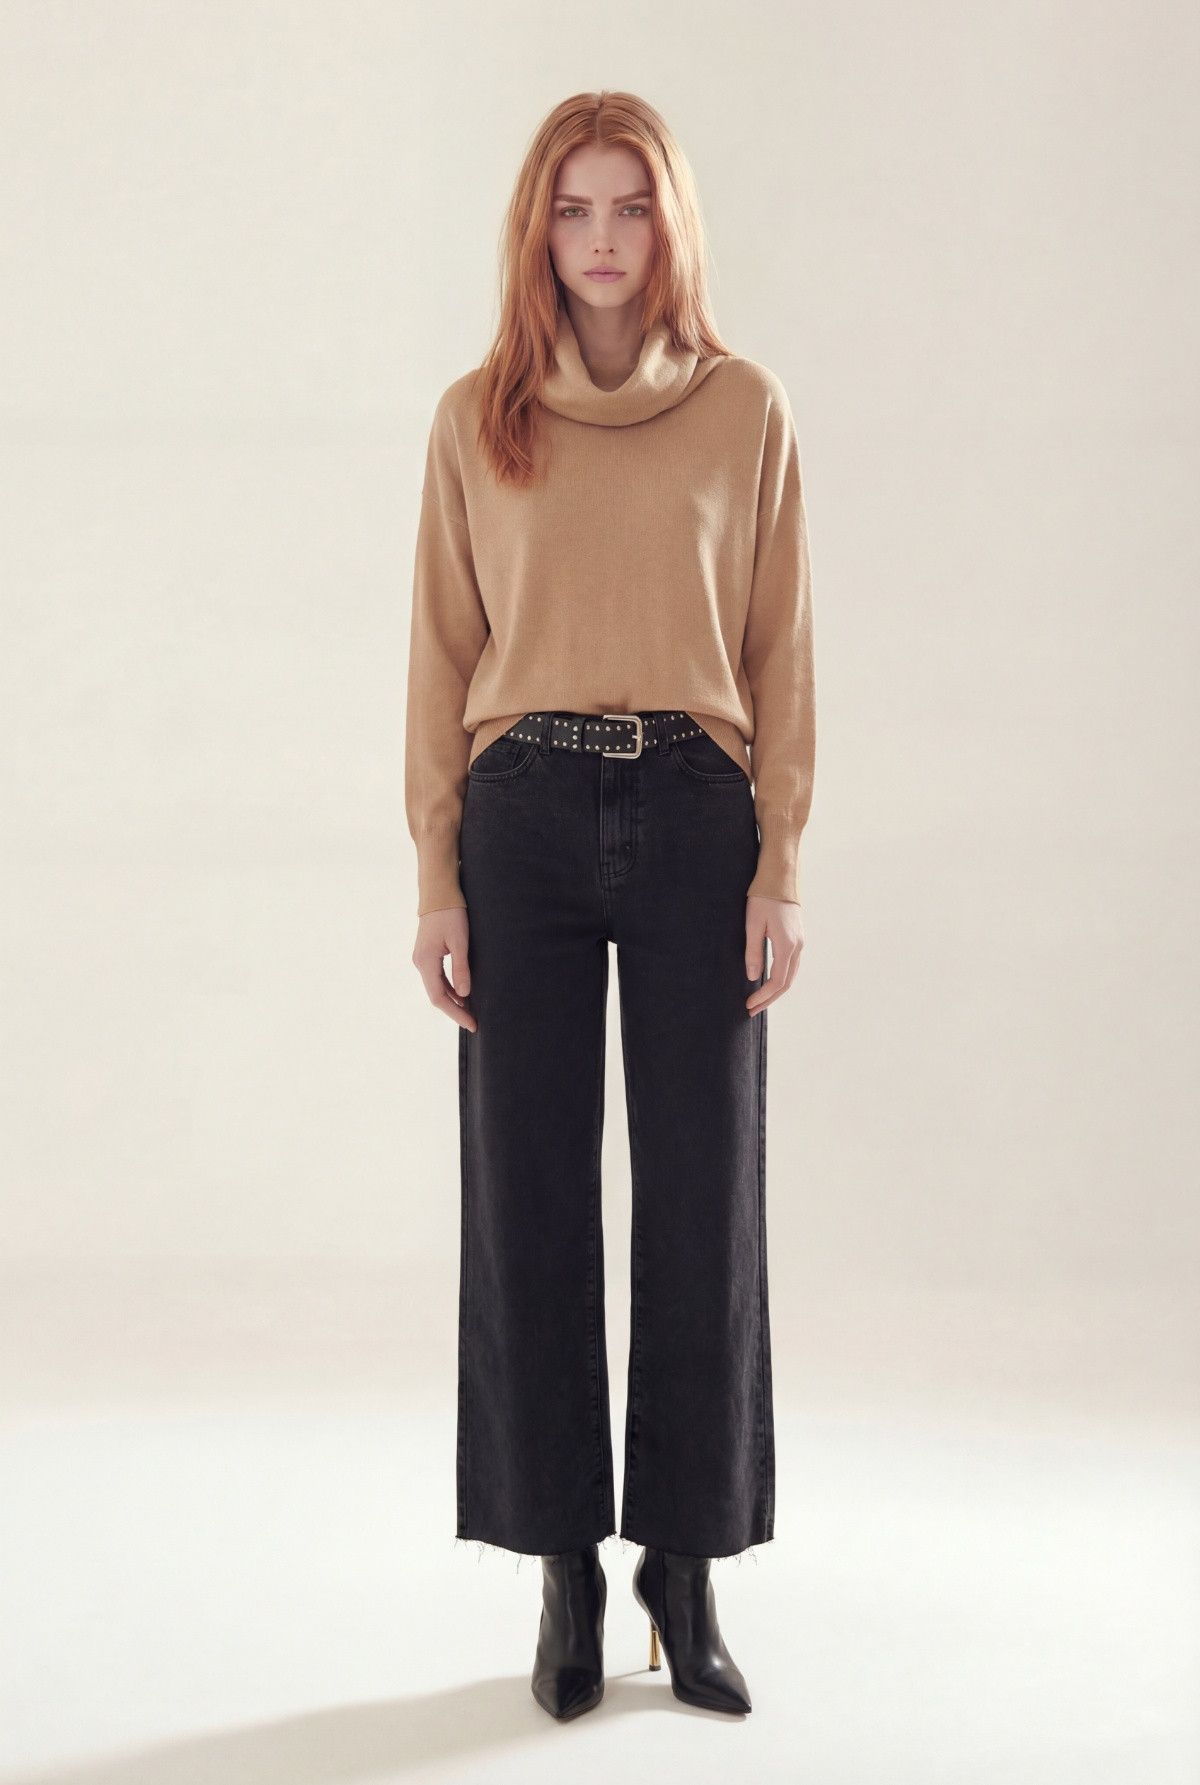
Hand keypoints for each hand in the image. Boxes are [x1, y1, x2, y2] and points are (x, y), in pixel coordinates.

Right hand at [412, 905, 476, 1031]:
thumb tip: (465, 995)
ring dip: (452, 1000)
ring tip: (470, 1011)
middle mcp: (420, 963)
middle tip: (473, 1022)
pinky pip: (436, 977)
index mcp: (426, 962)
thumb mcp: (460, 941)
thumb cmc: (451, 914)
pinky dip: (448, 988)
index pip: (439, 998)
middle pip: (436, 995)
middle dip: (454, 1010)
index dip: (456, 1013)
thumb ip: (461, 969)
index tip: (472, 1024)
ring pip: (436, 987)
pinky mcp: (426, 953)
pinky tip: (461, 993)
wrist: (438, 893)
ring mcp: (422, 958)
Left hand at [745, 895, 803, 1013]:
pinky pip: (792, 966)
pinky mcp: (798, 938)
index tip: (748, 1004)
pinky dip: (781, 979)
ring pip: (790, 976)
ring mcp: (800, 943)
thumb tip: (753, 978)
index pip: (776, 981)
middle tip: (751, 1009)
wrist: (780, 878)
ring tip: (759, 1000)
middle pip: (786, 983)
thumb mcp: (753, 924)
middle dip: (769, 999)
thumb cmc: (763, 898)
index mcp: (787, 945)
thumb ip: (753, 952)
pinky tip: (769, 982)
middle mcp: (798, 947)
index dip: (763, 996)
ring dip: (775, 991)